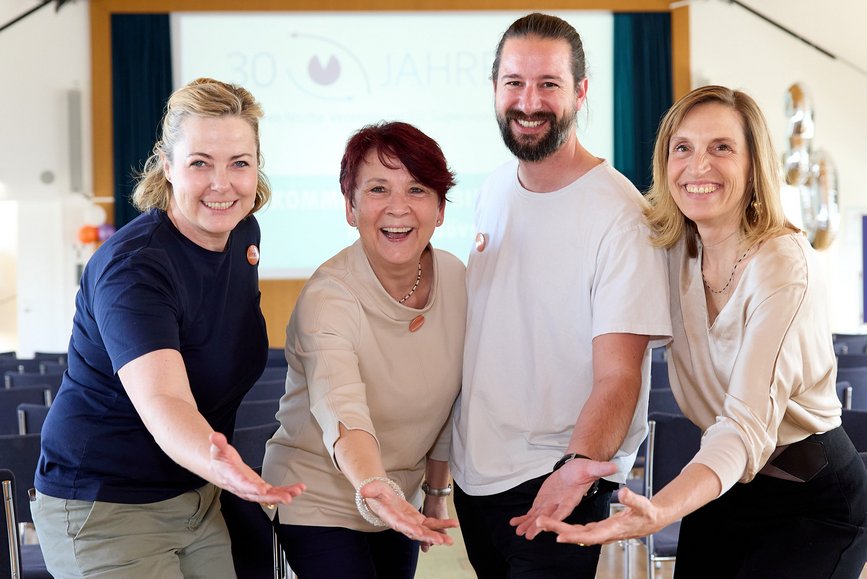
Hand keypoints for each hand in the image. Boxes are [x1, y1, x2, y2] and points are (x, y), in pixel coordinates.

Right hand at [208, 432, 305, 504]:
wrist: (220, 470)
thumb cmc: (220, 459)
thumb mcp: (217, 449)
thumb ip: (218, 443)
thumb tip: (214, 435)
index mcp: (233, 478)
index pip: (242, 484)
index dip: (252, 488)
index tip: (263, 490)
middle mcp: (244, 488)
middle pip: (259, 495)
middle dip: (274, 497)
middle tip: (287, 498)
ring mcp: (253, 490)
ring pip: (269, 496)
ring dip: (284, 494)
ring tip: (298, 491)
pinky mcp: (260, 488)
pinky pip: (274, 492)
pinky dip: (286, 491)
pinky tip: (298, 488)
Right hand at [359, 480, 457, 545]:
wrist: (381, 497)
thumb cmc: (376, 493)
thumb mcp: (373, 488)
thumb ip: (370, 490)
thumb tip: (363, 491)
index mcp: (391, 517)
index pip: (400, 524)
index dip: (409, 529)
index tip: (418, 532)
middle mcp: (402, 524)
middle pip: (416, 532)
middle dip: (428, 537)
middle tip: (441, 541)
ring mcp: (411, 523)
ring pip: (426, 531)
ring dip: (438, 535)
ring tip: (450, 540)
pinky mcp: (417, 520)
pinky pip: (431, 523)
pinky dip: (442, 525)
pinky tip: (453, 524)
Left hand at [510, 458, 616, 538]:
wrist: (575, 469)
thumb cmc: (583, 470)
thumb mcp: (591, 467)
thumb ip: (600, 468)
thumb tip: (614, 466)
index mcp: (572, 498)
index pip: (565, 508)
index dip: (558, 515)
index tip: (551, 522)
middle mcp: (560, 504)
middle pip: (550, 516)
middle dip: (540, 526)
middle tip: (530, 535)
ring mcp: (550, 504)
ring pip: (538, 516)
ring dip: (529, 524)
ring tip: (519, 532)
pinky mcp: (543, 502)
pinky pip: (532, 512)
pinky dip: (523, 517)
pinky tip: (514, 523)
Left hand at [536, 485, 662, 544]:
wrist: (649, 520)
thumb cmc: (646, 514)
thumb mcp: (642, 505)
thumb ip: (632, 499)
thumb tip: (623, 492)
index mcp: (610, 529)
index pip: (589, 535)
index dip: (574, 536)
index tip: (559, 536)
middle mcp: (601, 533)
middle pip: (576, 534)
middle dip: (557, 530)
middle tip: (539, 524)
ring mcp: (597, 531)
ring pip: (574, 532)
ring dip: (556, 528)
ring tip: (537, 523)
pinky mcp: (595, 527)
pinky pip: (576, 530)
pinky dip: (563, 527)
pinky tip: (551, 524)